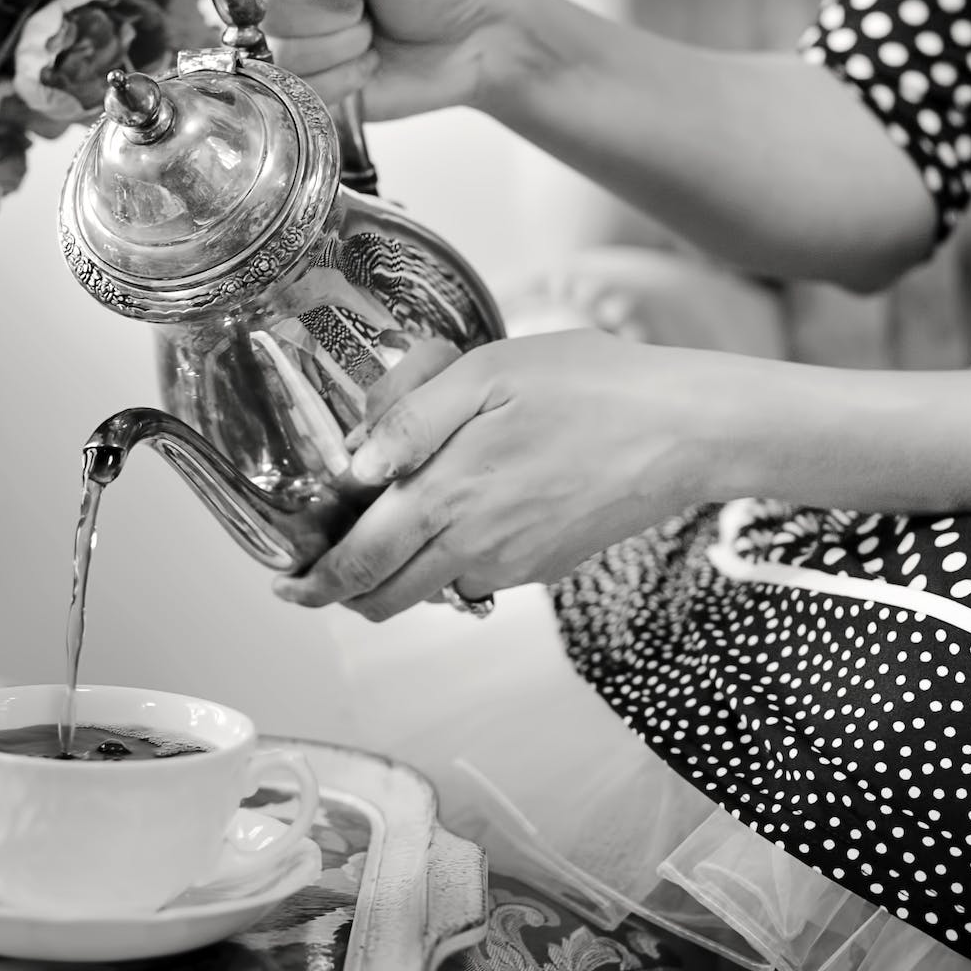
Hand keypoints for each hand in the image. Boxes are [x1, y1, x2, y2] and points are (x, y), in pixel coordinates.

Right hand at [254, 0, 525, 118]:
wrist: (478, 42)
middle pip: (266, 12)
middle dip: (330, 13)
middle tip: (365, 3)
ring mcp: (292, 38)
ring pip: (283, 56)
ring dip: (342, 48)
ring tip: (371, 31)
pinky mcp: (307, 84)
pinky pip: (299, 92)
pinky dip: (345, 80)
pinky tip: (369, 62)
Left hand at [271, 331, 714, 620]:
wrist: (684, 431)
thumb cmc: (590, 387)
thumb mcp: (487, 373)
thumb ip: (411, 421)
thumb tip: (354, 469)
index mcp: (448, 497)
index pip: (360, 563)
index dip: (314, 582)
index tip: (286, 585)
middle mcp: (476, 546)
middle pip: (388, 597)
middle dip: (345, 593)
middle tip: (318, 577)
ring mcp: (515, 565)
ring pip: (435, 589)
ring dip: (402, 575)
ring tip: (395, 530)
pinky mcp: (549, 566)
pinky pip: (482, 575)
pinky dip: (455, 561)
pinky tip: (468, 514)